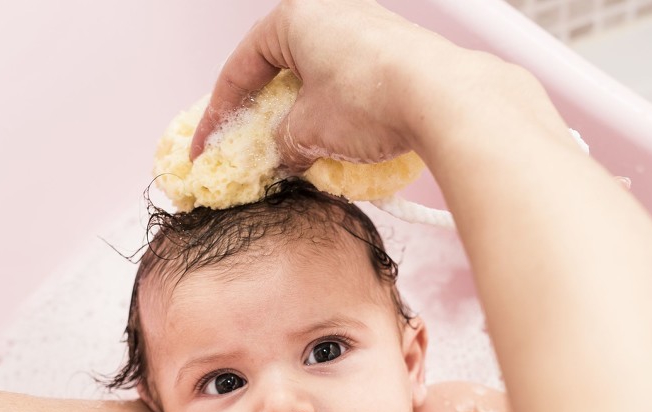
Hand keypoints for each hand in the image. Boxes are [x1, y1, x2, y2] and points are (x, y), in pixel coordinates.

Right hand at [189, 0, 456, 170]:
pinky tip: (335, 144)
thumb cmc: (372, 99)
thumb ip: (281, 144)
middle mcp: (330, 10)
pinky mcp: (395, 51)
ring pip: (315, 76)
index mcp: (295, 16)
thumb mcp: (307, 132)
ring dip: (300, 116)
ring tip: (294, 154)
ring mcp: (366, 27)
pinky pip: (347, 82)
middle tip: (247, 150)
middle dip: (261, 114)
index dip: (217, 117)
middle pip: (278, 68)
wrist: (446, 99)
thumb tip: (282, 156)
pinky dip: (333, 112)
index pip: (240, 69)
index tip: (205, 150)